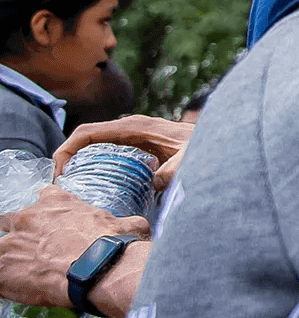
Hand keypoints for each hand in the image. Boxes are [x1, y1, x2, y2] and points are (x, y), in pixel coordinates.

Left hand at [0, 185, 148, 308]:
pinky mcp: (1, 266)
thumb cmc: (114, 246)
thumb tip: (137, 227)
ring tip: (23, 271)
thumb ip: (125, 223)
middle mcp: (29, 216)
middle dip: (18, 233)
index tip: (50, 222)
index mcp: (57, 202)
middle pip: (9, 219)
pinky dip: (5, 280)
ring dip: (9, 258)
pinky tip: (14, 287)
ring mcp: (11, 241)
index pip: (43, 196)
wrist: (99, 270)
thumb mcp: (127, 226)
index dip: (45, 210)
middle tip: (31, 250)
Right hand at [53, 114, 193, 188]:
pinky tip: (96, 186)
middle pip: (85, 138)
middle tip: (58, 188)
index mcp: (134, 128)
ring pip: (95, 144)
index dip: (65, 150)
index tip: (57, 174)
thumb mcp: (191, 158)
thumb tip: (158, 181)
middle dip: (66, 158)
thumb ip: (176, 168)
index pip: (87, 133)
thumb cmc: (206, 145)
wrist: (221, 138)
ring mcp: (135, 135)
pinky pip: (108, 151)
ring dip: (78, 161)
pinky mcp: (141, 144)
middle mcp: (131, 128)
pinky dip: (95, 163)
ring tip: (70, 189)